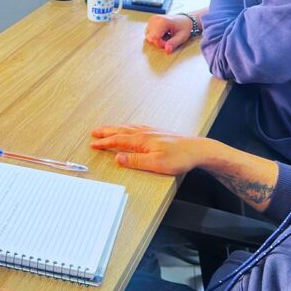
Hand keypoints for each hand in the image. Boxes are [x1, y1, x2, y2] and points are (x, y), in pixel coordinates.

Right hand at [90, 124, 208, 175]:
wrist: (197, 149)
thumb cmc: (179, 158)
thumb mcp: (155, 163)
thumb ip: (135, 160)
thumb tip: (117, 158)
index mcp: (142, 140)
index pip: (118, 140)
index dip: (104, 143)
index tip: (93, 144)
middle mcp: (145, 133)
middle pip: (121, 131)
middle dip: (106, 132)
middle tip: (94, 132)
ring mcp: (152, 131)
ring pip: (129, 128)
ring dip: (116, 128)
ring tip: (107, 129)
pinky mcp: (158, 133)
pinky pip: (137, 127)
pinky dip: (128, 127)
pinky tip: (131, 129)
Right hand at [144, 14, 194, 53]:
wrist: (184, 19)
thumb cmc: (183, 27)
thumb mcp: (182, 37)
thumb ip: (173, 43)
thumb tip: (167, 50)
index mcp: (163, 21)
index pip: (154, 38)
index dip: (161, 43)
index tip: (169, 41)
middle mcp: (155, 19)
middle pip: (151, 38)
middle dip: (159, 42)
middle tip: (169, 38)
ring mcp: (152, 20)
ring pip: (149, 36)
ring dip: (157, 39)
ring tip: (166, 35)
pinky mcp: (150, 21)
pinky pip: (149, 33)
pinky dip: (155, 36)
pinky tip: (162, 33)